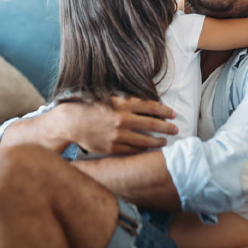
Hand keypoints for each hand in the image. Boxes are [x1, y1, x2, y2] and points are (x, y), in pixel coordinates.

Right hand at [57, 96, 177, 154]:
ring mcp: (118, 135)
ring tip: (165, 142)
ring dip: (157, 141)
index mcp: (124, 104)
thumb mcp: (111, 97)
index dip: (165, 111)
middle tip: (176, 129)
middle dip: (167, 127)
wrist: (71, 122)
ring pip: (145, 140)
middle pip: (152, 124)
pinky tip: (147, 148)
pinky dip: (142, 149)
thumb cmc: (91, 106)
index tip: (173, 114)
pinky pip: (132, 150)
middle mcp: (123, 119)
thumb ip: (128, 100)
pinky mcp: (112, 147)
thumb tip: (149, 103)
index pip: (152, 107)